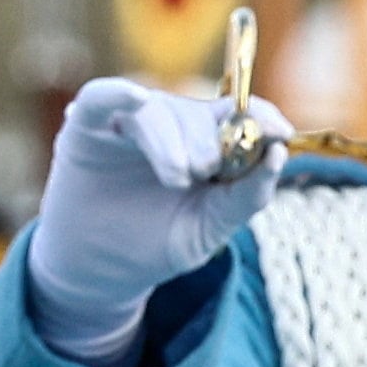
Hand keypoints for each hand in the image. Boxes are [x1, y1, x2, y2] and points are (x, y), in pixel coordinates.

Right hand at [24, 76, 293, 366]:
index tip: (279, 132)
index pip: (237, 114)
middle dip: (208, 142)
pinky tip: (136, 99)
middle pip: (197, 111)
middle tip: (202, 174)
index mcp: (202, 142)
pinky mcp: (86, 126)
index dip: (260, 116)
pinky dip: (118, 93)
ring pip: (158, 109)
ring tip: (176, 178)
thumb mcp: (209, 229)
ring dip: (172, 141)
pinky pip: (101, 97)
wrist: (97, 272)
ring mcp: (126, 123)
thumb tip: (278, 153)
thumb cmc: (154, 246)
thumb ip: (245, 197)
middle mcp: (167, 125)